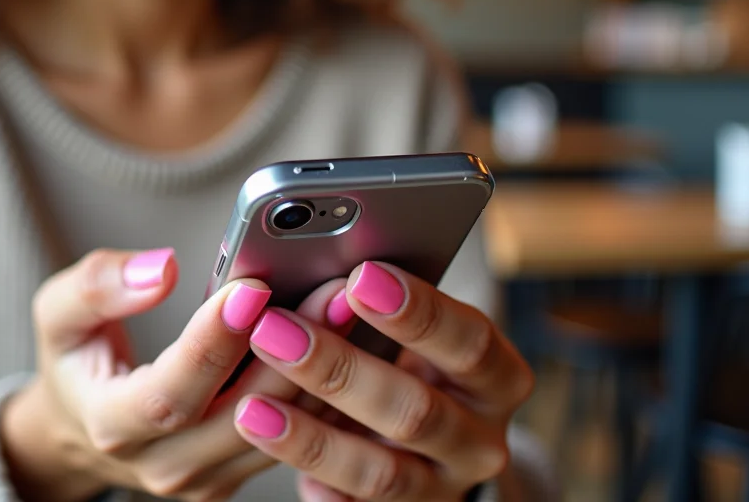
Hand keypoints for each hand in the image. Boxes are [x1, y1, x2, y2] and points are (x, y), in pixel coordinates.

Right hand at [0, 247, 351, 500]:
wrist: (83, 427)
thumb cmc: (76, 361)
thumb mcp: (58, 314)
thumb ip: (96, 287)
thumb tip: (161, 268)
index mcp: (111, 425)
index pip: (168, 394)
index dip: (211, 344)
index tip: (251, 287)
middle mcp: (163, 466)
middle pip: (240, 417)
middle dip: (288, 350)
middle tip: (332, 290)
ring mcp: (206, 479)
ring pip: (278, 430)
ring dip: (319, 367)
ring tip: (350, 306)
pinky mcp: (239, 475)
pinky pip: (293, 437)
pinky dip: (322, 387)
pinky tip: (351, 338)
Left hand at [232, 261, 534, 501]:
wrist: (432, 448)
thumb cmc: (412, 364)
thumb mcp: (417, 333)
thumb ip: (380, 307)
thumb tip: (314, 268)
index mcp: (498, 376)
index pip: (469, 341)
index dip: (418, 311)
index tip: (359, 276)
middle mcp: (481, 439)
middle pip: (416, 410)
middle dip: (338, 369)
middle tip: (274, 329)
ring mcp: (442, 487)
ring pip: (380, 472)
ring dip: (310, 437)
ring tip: (250, 405)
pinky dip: (313, 479)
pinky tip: (273, 451)